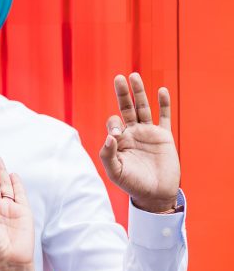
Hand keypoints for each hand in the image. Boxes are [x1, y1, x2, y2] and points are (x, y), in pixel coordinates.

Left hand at [99, 73, 180, 211]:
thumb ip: (108, 155)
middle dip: (122, 94)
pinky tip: (161, 90)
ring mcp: (148, 133)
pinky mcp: (164, 136)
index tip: (117, 135)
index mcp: (119, 141)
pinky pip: (163, 117)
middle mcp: (132, 134)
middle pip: (126, 108)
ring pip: (143, 108)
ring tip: (134, 76)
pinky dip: (163, 104)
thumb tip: (110, 136)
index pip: (114, 123)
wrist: (155, 194)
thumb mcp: (115, 172)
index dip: (114, 124)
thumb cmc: (132, 184)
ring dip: (139, 92)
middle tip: (118, 78)